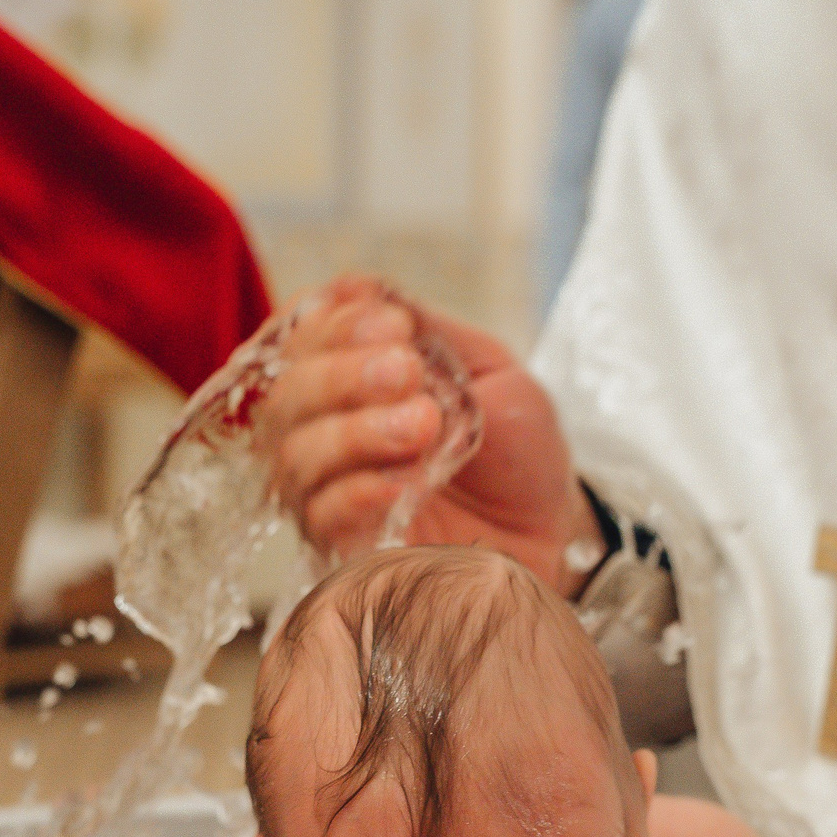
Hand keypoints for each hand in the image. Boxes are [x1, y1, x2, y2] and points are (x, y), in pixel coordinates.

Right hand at [254, 274, 595, 592]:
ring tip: (423, 424)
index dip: (334, 324)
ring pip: (296, 457)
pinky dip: (358, 492)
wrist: (552, 527)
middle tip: (406, 371)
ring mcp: (331, 495)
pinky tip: (405, 481)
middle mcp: (325, 435)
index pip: (300, 340)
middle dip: (342, 375)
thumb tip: (353, 285)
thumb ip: (423, 329)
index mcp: (350, 379)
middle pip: (284, 398)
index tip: (394, 324)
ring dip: (355, 432)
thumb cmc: (517, 448)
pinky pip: (323, 518)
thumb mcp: (486, 368)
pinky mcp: (349, 551)